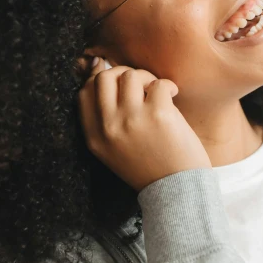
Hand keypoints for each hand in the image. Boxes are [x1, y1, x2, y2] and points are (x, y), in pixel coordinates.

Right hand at [76, 57, 211, 191]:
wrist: (178, 190)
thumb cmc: (149, 167)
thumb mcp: (114, 151)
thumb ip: (105, 121)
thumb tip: (101, 73)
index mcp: (95, 138)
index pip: (84, 93)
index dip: (99, 80)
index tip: (118, 84)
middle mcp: (110, 127)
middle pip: (104, 78)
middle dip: (122, 73)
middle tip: (140, 86)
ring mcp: (132, 119)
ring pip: (130, 75)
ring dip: (146, 78)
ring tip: (157, 92)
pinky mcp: (158, 114)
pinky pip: (158, 83)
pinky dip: (168, 86)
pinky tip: (173, 97)